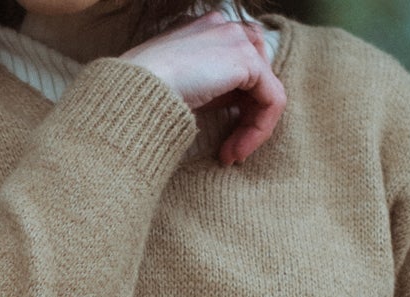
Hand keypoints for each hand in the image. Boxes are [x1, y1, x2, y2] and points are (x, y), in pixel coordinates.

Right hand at [122, 12, 285, 164]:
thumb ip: (207, 89)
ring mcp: (238, 40)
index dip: (238, 105)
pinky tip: (237, 151)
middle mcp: (226, 28)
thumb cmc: (144, 95)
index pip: (241, 65)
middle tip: (229, 154)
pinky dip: (259, 130)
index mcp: (208, 30)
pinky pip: (272, 100)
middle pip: (259, 77)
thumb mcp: (179, 88)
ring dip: (254, 131)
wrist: (137, 91)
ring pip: (267, 91)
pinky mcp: (247, 61)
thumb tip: (229, 109)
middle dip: (248, 120)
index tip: (221, 142)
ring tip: (232, 157)